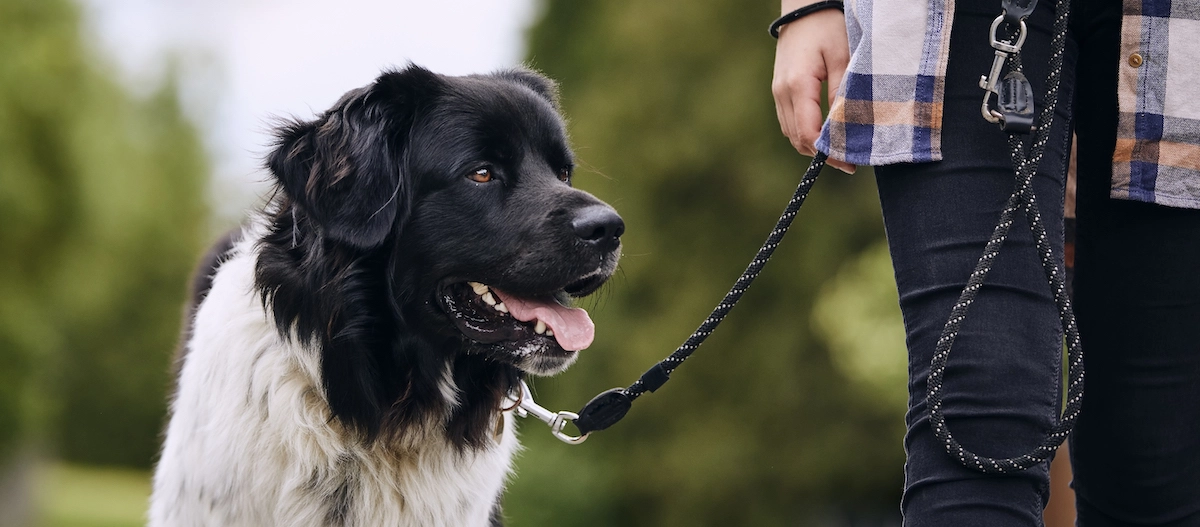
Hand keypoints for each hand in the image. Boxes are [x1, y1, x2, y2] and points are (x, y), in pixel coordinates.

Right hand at [771, 0, 855, 172]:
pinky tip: (825, 133)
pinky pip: (790, 121)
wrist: (804, 8)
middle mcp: (782, 93)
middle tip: (848, 161)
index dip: (828, 153)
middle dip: (821, 154)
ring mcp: (777, 92)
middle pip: (797, 139)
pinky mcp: (780, 90)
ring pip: (791, 133)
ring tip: (838, 150)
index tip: (849, 163)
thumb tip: (844, 128)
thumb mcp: (843, 57)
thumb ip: (842, 93)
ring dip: (812, 145)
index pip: (808, 134)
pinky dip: (805, 132)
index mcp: (798, 86)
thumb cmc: (827, 27)